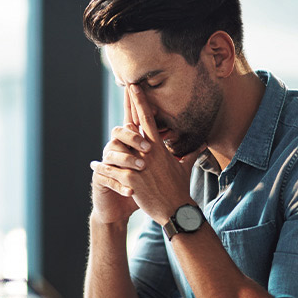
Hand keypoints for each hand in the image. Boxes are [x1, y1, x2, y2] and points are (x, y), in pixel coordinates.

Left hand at [91, 84, 202, 224]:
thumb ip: (190, 154)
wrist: (176, 210)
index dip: (142, 102)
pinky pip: (113, 170)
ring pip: (120, 147)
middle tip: (125, 86)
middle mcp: (149, 153)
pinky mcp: (132, 179)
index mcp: (159, 148)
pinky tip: (94, 167)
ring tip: (103, 140)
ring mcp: (140, 165)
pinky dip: (103, 169)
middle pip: (135, 125)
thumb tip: (203, 145)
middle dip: (130, 105)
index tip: (135, 87)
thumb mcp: (185, 169)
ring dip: (111, 142)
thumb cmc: (179, 189)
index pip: (149, 120)